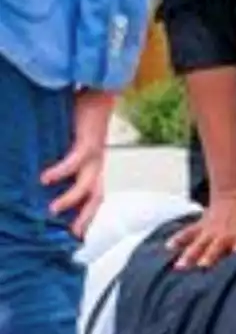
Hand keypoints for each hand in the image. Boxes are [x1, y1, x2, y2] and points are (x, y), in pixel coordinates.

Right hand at [42, 89, 115, 237]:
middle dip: (84, 218)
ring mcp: (94, 157)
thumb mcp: (71, 147)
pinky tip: (45, 179)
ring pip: (87, 186)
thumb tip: (38, 179)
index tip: (74, 237)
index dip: (86, 217)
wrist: (99, 96)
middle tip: (70, 236)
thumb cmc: (82, 122)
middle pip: (95, 199)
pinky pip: (74, 162)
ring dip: (70, 200)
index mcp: (93, 169)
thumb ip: (61, 163)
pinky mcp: (87, 143)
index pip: (93, 199)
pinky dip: (60, 172)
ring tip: (51, 210)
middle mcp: (96, 166)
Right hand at [167, 189, 235, 269]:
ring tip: (180, 267)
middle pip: (216, 247)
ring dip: (190, 254)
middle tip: (203, 267)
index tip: (233, 270)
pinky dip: (178, 238)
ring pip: (199, 243)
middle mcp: (226, 234)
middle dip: (210, 257)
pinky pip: (188, 232)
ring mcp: (211, 230)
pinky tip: (168, 247)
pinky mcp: (200, 225)